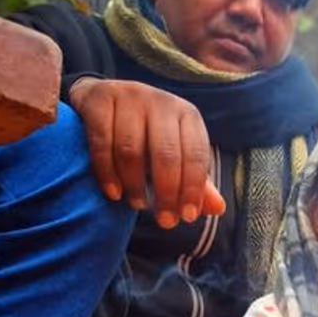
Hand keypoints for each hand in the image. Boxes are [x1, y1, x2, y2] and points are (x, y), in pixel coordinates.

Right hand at [69, 77, 224, 227]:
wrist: (103, 95)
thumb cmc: (147, 131)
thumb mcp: (175, 151)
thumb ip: (194, 179)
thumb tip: (218, 208)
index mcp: (187, 114)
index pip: (196, 154)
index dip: (193, 188)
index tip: (187, 217)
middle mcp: (162, 102)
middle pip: (166, 153)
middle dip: (167, 192)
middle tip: (164, 221)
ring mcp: (129, 96)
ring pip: (132, 149)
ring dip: (135, 184)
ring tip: (137, 205)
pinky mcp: (99, 99)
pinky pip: (102, 141)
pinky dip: (107, 172)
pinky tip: (113, 193)